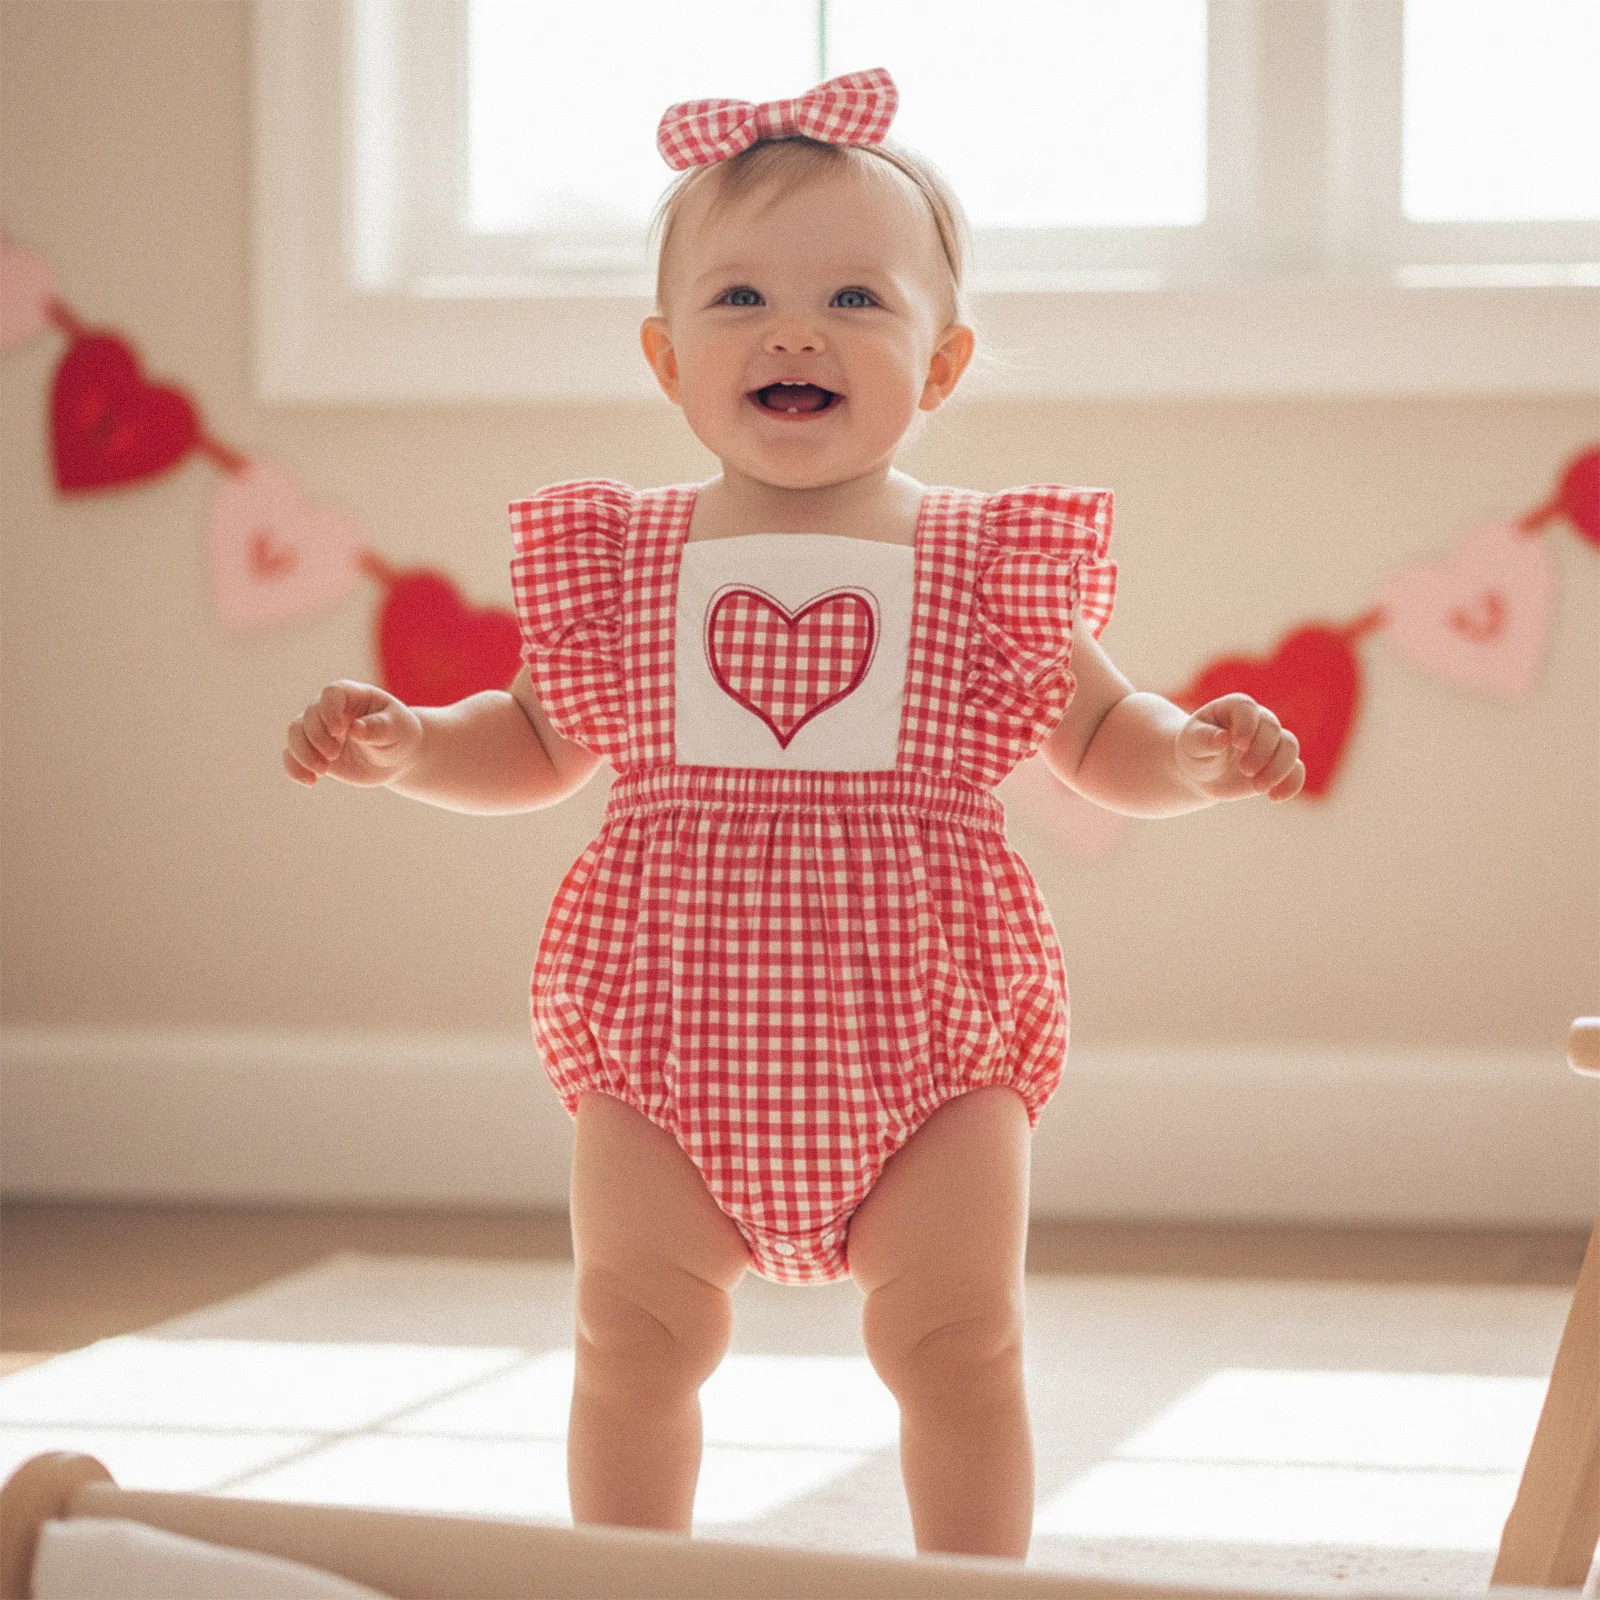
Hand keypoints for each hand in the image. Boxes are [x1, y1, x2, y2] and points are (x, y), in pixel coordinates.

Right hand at [284, 680, 423, 787]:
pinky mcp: (313, 751)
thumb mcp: (398, 729)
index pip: (331, 694)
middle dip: (317, 738)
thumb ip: (379, 727)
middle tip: (333, 756)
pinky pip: (292, 756)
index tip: (339, 730)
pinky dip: (294, 768)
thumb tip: (355, 728)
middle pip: (309, 716)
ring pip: (295, 734)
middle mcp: (329, 709)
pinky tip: (310, 782)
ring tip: (322, 771)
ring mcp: (319, 730)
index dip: (329, 710)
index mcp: (352, 694)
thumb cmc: (399, 735)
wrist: (395, 757)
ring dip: (303, 754)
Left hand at [1174, 693, 1304, 801]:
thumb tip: (1222, 738)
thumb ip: (1203, 739)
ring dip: (1279, 768)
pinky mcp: (1278, 765)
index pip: (1247, 708)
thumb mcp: (1190, 743)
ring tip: (1258, 788)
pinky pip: (1297, 771)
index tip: (1238, 744)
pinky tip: (1275, 797)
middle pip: (1272, 729)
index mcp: (1234, 708)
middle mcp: (1258, 721)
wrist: (1201, 773)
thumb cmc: (1194, 751)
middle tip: (1245, 771)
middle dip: (1262, 751)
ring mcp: (1271, 743)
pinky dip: (1292, 784)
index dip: (1247, 724)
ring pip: (1290, 747)